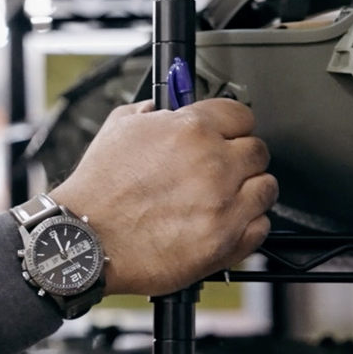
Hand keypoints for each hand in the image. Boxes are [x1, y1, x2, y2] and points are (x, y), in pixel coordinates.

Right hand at [51, 99, 277, 296]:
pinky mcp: (225, 242)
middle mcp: (214, 164)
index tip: (227, 135)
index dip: (232, 126)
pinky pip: (260, 227)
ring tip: (226, 198)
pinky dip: (248, 225)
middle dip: (241, 158)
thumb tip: (162, 111)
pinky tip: (225, 223)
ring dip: (250, 191)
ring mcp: (223, 205)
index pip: (242, 115)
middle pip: (258, 151)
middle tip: (222, 170)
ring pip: (266, 188)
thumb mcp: (118, 128)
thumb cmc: (98, 191)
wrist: (86, 239)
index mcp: (192, 130)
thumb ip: (150, 113)